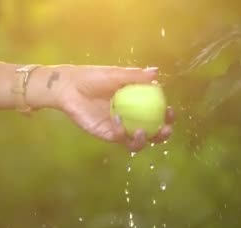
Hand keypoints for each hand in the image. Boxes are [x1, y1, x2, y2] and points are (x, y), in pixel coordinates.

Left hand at [53, 66, 174, 151]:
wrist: (69, 86)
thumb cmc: (92, 77)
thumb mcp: (116, 74)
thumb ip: (135, 76)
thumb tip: (156, 73)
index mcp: (136, 104)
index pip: (157, 113)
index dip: (167, 116)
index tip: (170, 112)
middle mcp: (130, 118)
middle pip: (151, 132)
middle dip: (161, 135)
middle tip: (165, 129)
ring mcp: (118, 128)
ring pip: (135, 142)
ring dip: (142, 140)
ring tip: (141, 131)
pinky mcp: (106, 134)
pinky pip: (118, 138)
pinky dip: (120, 131)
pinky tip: (117, 119)